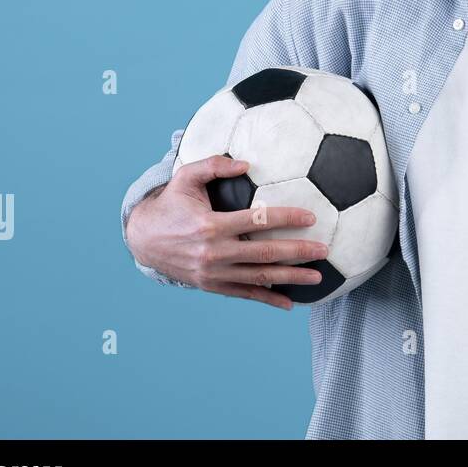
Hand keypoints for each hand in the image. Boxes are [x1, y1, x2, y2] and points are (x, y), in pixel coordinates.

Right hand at [125, 154, 331, 309]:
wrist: (143, 239)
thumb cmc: (171, 203)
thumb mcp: (185, 177)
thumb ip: (214, 165)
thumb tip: (247, 162)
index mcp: (211, 225)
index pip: (257, 221)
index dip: (286, 218)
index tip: (310, 217)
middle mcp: (214, 252)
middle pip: (264, 253)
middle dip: (298, 253)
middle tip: (325, 250)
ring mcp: (213, 273)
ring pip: (258, 277)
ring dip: (290, 279)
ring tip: (317, 278)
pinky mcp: (211, 285)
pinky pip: (244, 294)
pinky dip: (267, 299)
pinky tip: (289, 303)